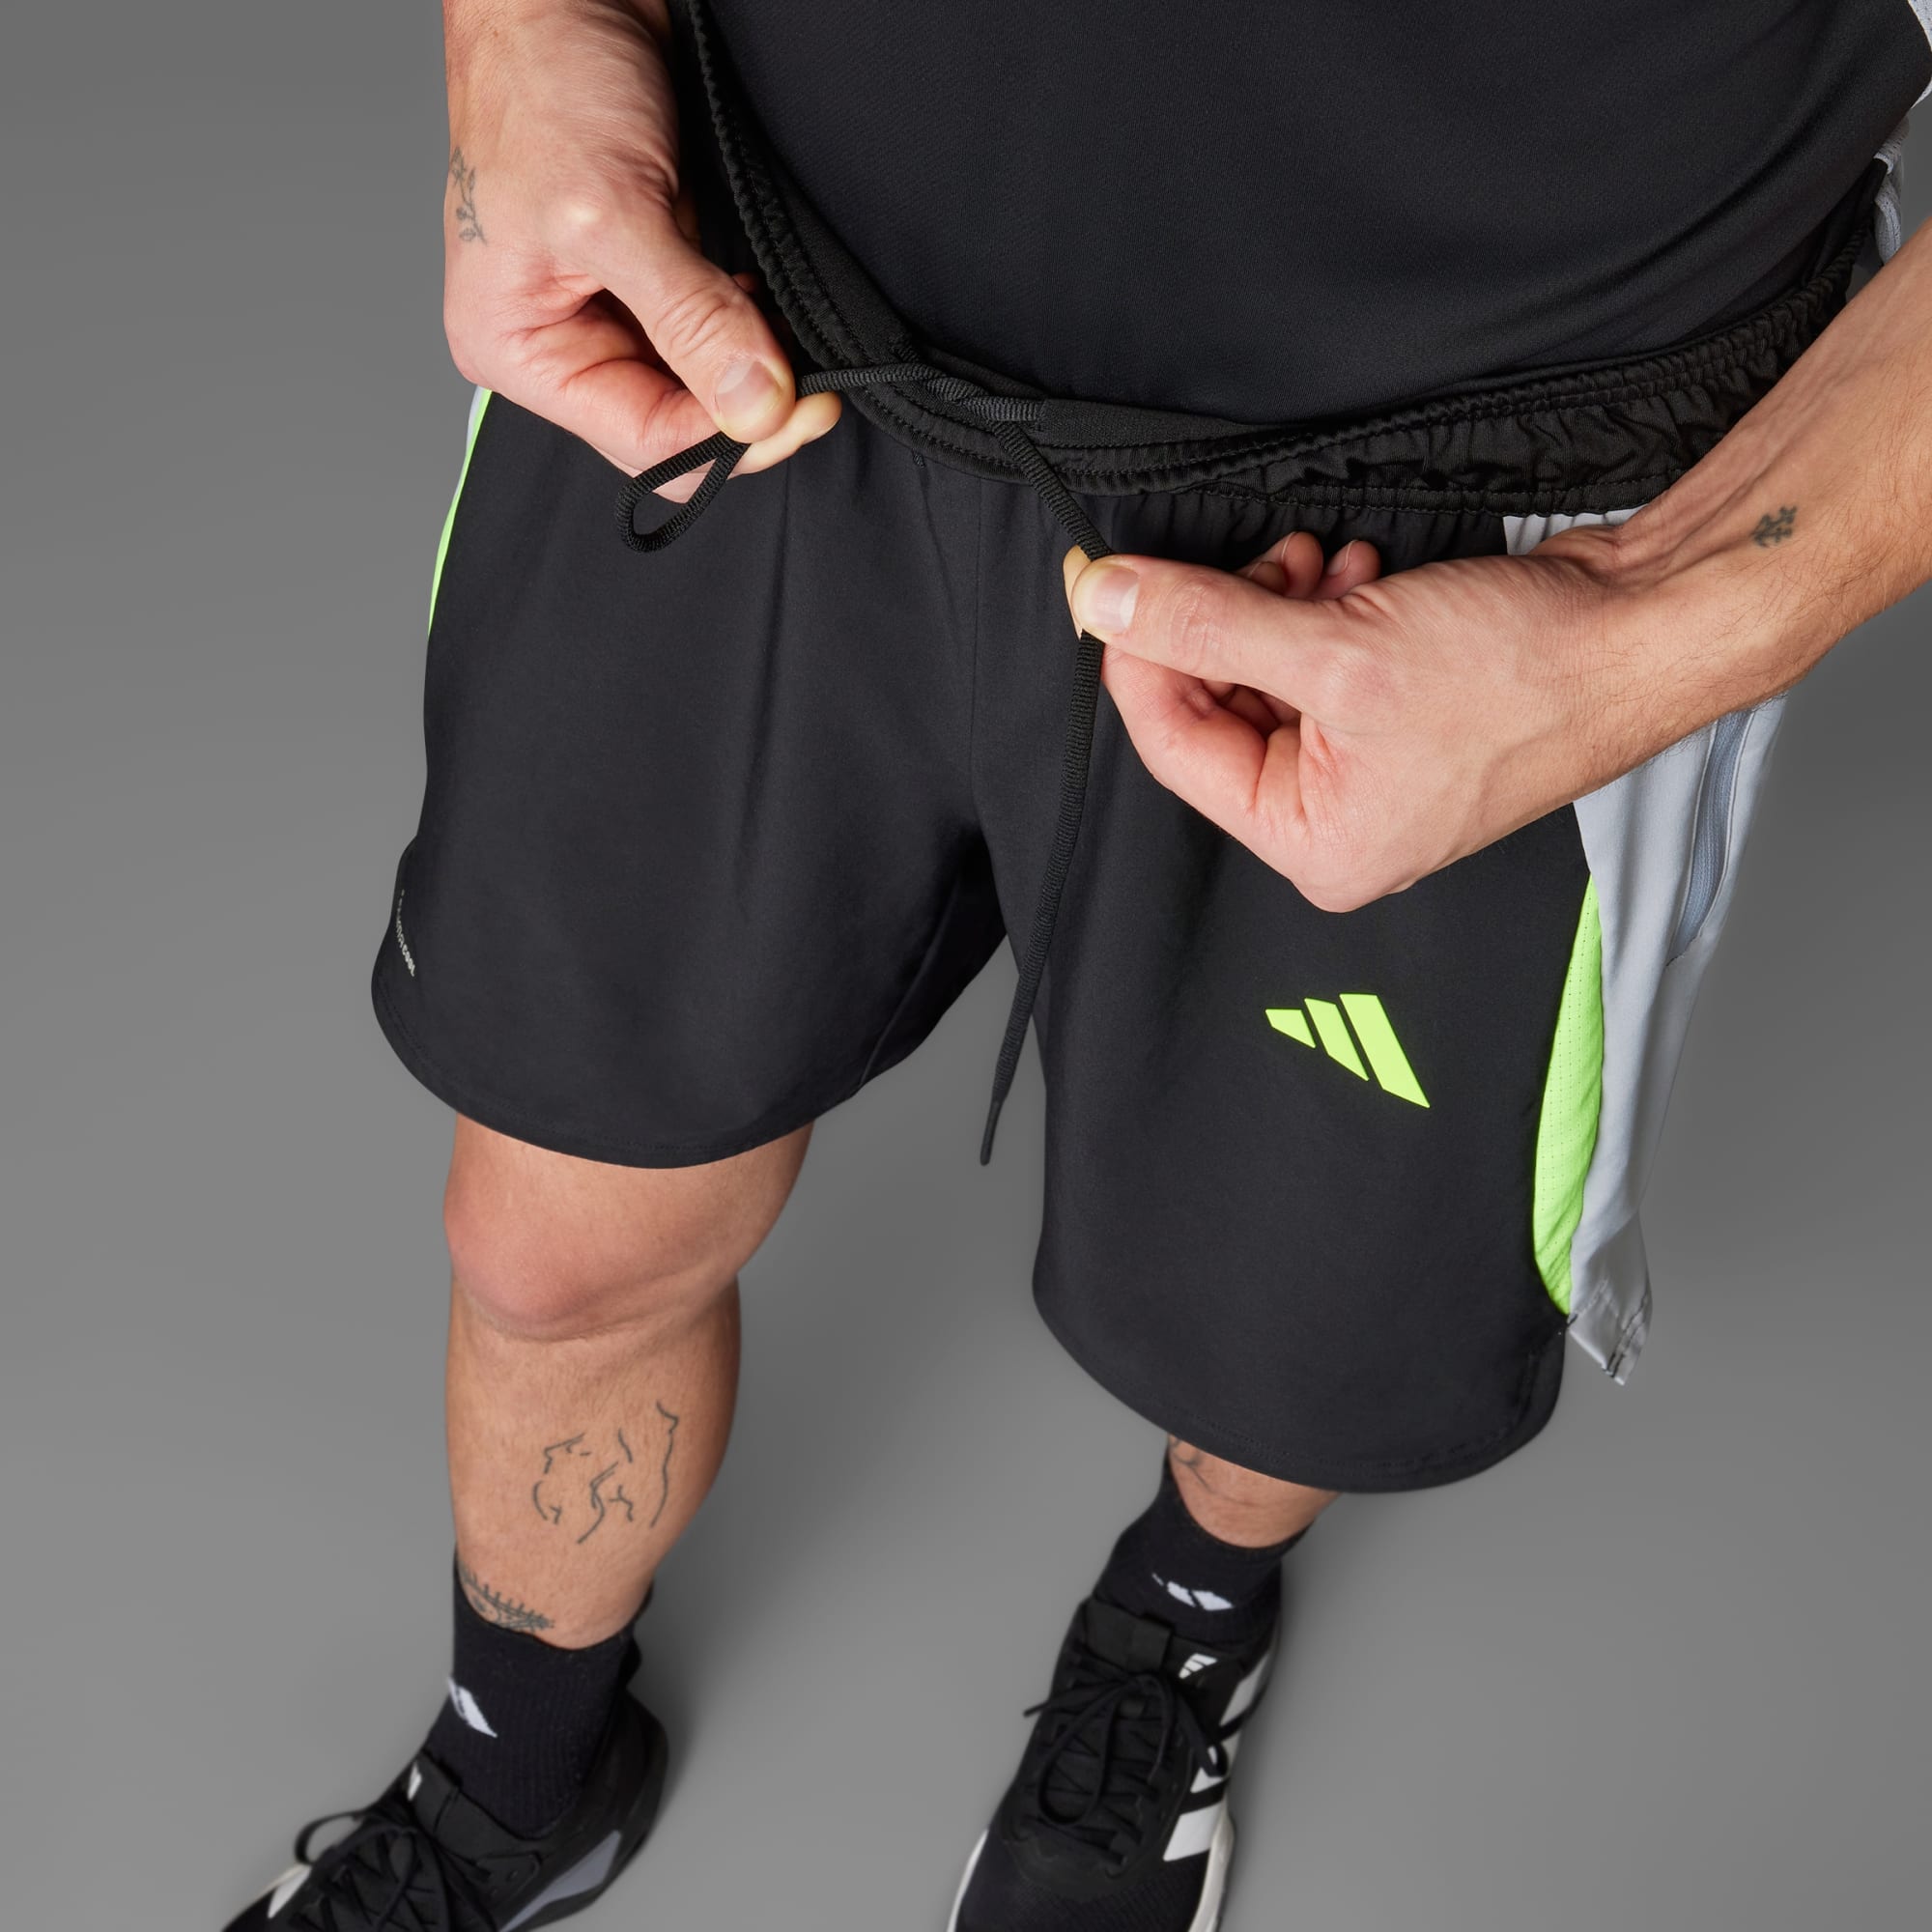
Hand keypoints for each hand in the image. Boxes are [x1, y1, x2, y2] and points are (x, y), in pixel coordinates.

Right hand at [440, 0, 837, 497]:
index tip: (803, 406)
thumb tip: (752, 406)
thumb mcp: (611, 212)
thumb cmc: (544, 78)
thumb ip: (688, 319)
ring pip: (703, 384)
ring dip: (759, 370)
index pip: (640, 440)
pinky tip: (777, 310)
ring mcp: (610, 309)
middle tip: (818, 383)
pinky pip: (716, 333)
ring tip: (798, 339)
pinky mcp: (656, 273)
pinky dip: (756, 331)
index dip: (726, 438)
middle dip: (747, 407)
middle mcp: (560, 340)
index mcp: (518, 347)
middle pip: (675, 423)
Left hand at [1066, 522, 1685, 911]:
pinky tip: (1361, 578)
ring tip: (1324, 566)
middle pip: (1218, 709)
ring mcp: (1369, 773)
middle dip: (1227, 623)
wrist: (1648, 630)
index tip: (1115, 582)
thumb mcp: (1340, 648)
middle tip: (1263, 562)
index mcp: (1315, 844)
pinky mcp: (1398, 720)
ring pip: (1267, 677)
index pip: (1174, 748)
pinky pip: (1320, 664)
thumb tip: (1104, 598)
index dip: (1140, 656)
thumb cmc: (1527, 676)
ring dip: (1277, 606)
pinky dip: (1325, 613)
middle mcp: (1336, 823)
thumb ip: (1207, 622)